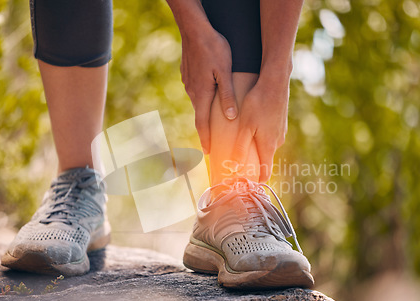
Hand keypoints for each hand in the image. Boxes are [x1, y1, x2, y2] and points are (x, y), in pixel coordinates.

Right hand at [180, 27, 237, 153]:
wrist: (194, 28)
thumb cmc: (213, 48)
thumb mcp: (225, 71)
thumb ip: (227, 95)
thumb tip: (231, 118)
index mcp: (201, 94)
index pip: (202, 124)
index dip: (205, 139)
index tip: (208, 153)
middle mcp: (192, 91)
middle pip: (200, 116)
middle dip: (206, 130)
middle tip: (214, 142)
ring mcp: (188, 83)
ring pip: (199, 102)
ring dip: (205, 113)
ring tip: (215, 121)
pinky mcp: (188, 74)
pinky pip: (196, 91)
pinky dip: (203, 99)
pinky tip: (211, 97)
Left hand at [229, 78, 288, 181]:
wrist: (275, 81)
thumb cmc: (258, 103)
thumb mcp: (245, 126)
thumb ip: (240, 147)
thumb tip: (235, 167)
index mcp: (269, 145)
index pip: (265, 172)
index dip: (257, 181)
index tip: (247, 185)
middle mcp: (277, 141)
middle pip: (265, 158)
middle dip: (253, 163)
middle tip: (238, 164)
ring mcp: (280, 130)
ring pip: (266, 145)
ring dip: (256, 147)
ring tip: (242, 145)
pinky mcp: (279, 121)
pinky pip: (269, 134)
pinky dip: (260, 135)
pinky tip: (251, 127)